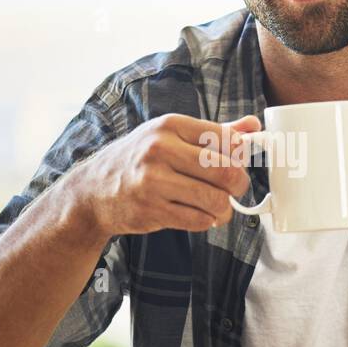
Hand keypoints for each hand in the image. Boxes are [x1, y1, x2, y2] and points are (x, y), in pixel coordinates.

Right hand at [68, 113, 261, 241]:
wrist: (93, 192)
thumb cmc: (139, 161)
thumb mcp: (170, 136)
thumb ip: (214, 132)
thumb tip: (254, 125)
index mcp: (169, 125)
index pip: (226, 138)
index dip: (240, 155)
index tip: (236, 163)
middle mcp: (160, 150)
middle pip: (226, 171)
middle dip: (238, 184)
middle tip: (234, 188)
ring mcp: (154, 181)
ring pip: (216, 200)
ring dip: (223, 208)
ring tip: (216, 206)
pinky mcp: (152, 210)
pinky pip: (199, 220)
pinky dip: (206, 221)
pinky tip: (198, 214)